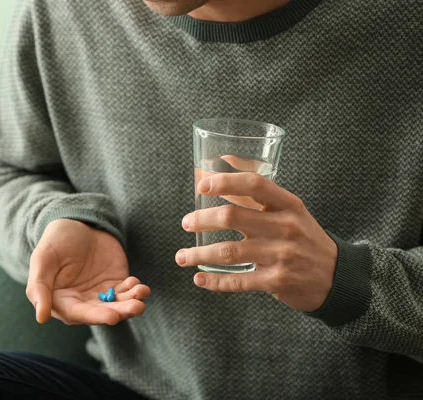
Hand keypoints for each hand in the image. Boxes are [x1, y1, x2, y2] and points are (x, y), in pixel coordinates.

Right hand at [27, 219, 149, 324]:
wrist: (76, 222)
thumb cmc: (55, 240)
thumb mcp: (43, 259)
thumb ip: (39, 287)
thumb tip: (41, 318)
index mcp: (60, 301)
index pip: (78, 314)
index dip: (96, 316)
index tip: (113, 317)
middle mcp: (81, 302)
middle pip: (102, 312)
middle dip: (120, 311)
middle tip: (136, 307)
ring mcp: (100, 294)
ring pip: (118, 304)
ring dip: (131, 302)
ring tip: (142, 293)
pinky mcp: (116, 283)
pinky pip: (127, 291)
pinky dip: (135, 290)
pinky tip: (139, 285)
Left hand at [176, 172, 337, 311]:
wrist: (336, 277)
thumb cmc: (303, 236)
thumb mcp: (288, 209)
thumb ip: (256, 190)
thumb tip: (223, 160)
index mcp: (288, 204)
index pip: (254, 184)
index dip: (225, 182)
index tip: (201, 185)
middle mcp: (285, 227)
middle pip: (233, 217)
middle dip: (202, 219)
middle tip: (185, 223)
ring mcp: (281, 255)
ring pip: (229, 252)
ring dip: (199, 254)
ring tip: (181, 256)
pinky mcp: (276, 281)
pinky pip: (238, 281)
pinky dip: (215, 281)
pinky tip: (199, 278)